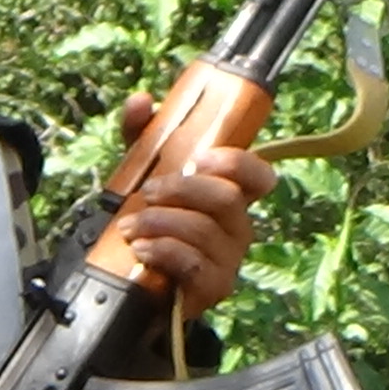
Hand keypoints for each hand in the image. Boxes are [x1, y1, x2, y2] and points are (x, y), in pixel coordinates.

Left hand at [116, 92, 278, 320]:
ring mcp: (227, 261)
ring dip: (160, 223)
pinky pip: (194, 265)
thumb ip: (142, 137)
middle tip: (147, 192)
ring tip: (129, 226)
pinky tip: (141, 248)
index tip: (200, 158)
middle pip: (227, 199)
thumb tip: (141, 100)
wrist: (132, 281)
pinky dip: (163, 251)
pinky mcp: (210, 289)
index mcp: (228, 197)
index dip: (239, 164)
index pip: (259, 177)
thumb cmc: (149, 223)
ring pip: (204, 231)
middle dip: (182, 190)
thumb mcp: (141, 175)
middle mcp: (236, 228)